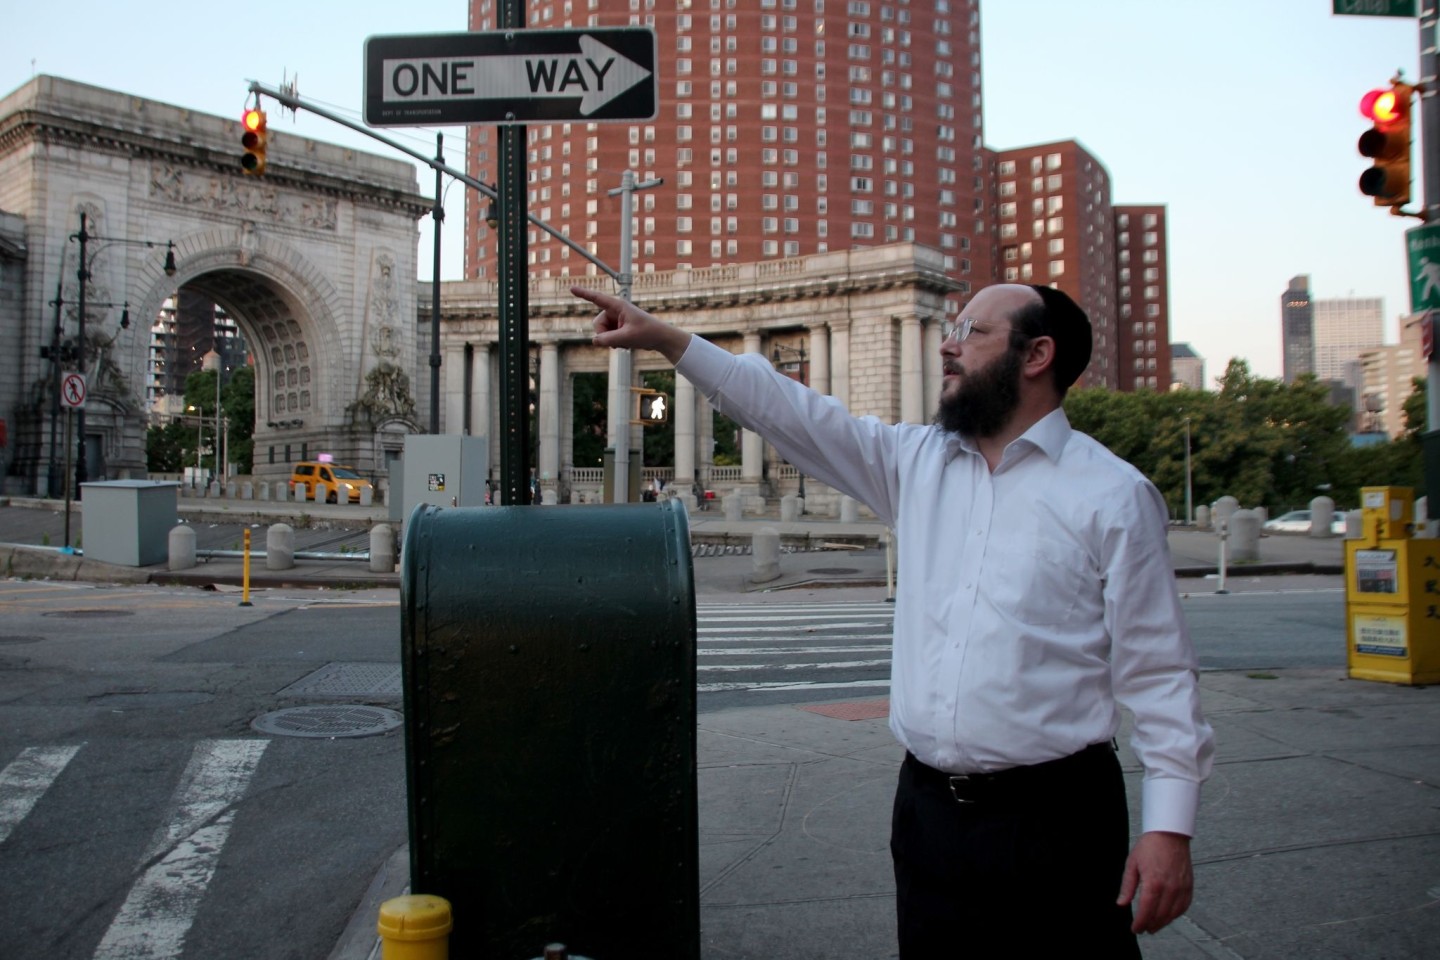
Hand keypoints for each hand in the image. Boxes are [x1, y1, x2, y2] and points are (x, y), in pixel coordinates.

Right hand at [571, 286, 690, 362]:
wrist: (661, 338)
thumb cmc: (648, 333)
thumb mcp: (627, 338)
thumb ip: (609, 339)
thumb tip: (594, 341)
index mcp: (618, 306)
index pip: (597, 299)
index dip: (583, 294)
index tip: (571, 288)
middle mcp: (616, 311)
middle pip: (598, 324)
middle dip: (604, 335)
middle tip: (617, 343)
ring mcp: (617, 320)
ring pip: (602, 332)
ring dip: (610, 340)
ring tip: (625, 343)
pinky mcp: (619, 328)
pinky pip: (608, 336)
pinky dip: (614, 342)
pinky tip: (626, 344)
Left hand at [1117, 831, 1192, 933]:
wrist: (1170, 834)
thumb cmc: (1150, 846)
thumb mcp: (1132, 864)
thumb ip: (1127, 886)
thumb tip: (1121, 903)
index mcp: (1153, 883)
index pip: (1146, 911)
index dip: (1140, 923)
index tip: (1135, 929)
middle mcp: (1170, 888)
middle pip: (1160, 916)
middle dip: (1150, 925)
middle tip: (1143, 929)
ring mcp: (1181, 888)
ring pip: (1173, 914)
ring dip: (1163, 923)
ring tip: (1154, 926)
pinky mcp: (1189, 886)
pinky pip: (1184, 907)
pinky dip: (1176, 914)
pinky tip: (1169, 916)